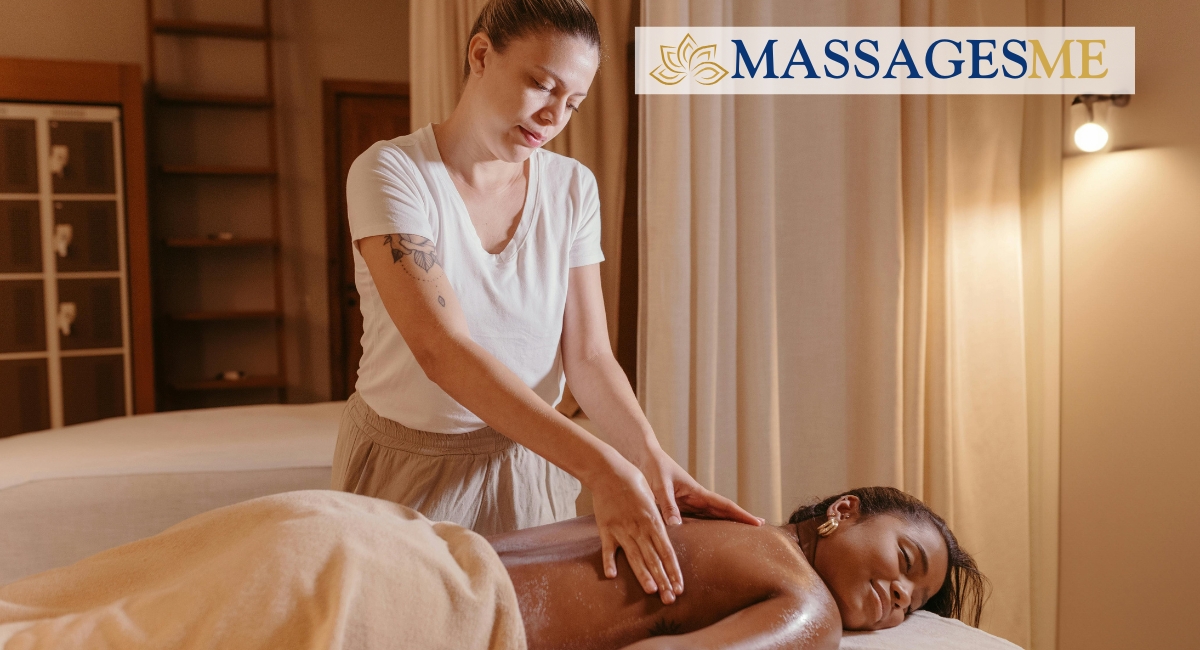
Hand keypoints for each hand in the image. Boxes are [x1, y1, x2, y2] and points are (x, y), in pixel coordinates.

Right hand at [589, 459, 683, 604]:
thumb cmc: (634, 481)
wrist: (609, 470)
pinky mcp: (606, 528)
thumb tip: (669, 530)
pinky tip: (612, 576)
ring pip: (635, 557)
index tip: (680, 587)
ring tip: (652, 591)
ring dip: (643, 575)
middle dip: (663, 580)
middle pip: (654, 559)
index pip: (667, 551)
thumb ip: (659, 517)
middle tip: (670, 598)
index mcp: (653, 521)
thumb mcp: (652, 497)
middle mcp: (639, 528)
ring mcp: (622, 529)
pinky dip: (609, 562)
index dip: (674, 570)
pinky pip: (607, 549)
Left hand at [639, 449, 764, 526]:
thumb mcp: (660, 485)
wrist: (645, 457)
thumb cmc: (653, 468)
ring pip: (712, 516)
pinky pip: (698, 519)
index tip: (758, 522)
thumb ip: (667, 504)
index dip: (741, 514)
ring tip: (742, 535)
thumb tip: (676, 526)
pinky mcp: (680, 506)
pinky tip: (711, 535)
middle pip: (723, 511)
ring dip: (727, 524)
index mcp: (697, 492)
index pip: (724, 505)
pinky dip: (708, 526)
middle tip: (761, 530)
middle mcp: (697, 498)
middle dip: (741, 519)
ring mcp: (690, 503)